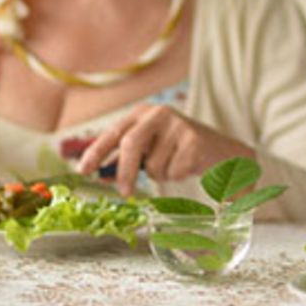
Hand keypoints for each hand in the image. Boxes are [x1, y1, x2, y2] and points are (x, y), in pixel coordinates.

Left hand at [74, 104, 254, 195]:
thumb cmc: (179, 150)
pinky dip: (177, 176)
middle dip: (125, 172)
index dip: (96, 152)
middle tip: (124, 192)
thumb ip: (128, 154)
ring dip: (161, 175)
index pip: (113, 132)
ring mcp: (178, 125)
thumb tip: (99, 171)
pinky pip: (173, 171)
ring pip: (154, 164)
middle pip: (131, 144)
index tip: (83, 170)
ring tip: (174, 165)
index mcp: (142, 113)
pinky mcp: (194, 140)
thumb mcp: (151, 146)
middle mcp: (159, 113)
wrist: (223, 151)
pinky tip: (188, 166)